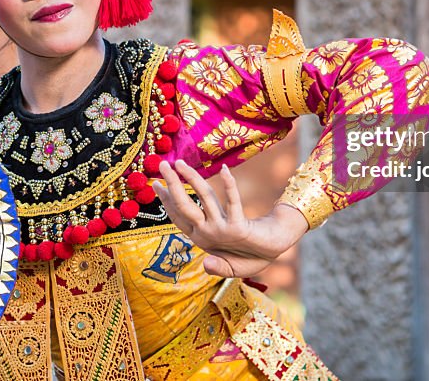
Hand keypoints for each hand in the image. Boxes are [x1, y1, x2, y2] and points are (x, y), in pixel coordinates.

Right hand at [153, 159, 308, 277]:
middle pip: (185, 205)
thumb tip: (205, 264)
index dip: (166, 200)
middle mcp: (208, 232)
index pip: (179, 216)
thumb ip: (215, 265)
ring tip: (180, 163)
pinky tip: (224, 169)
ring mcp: (222, 229)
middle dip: (173, 184)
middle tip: (162, 164)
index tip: (154, 183)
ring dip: (192, 179)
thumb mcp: (227, 263)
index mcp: (201, 238)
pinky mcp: (239, 227)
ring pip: (204, 198)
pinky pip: (233, 201)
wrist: (274, 251)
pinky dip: (229, 184)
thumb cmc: (249, 254)